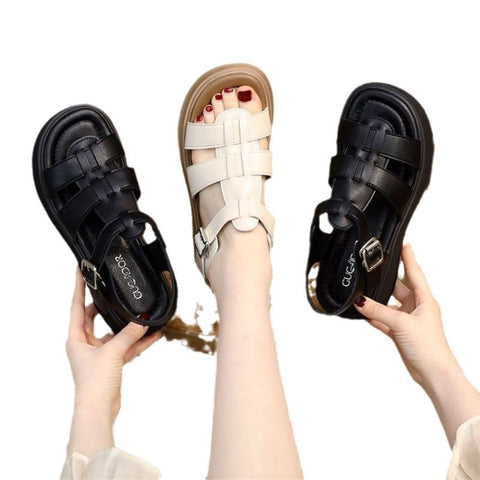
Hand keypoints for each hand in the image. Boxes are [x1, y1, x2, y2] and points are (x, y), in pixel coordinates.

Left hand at [67, 269, 161, 419]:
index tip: (80, 271)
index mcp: (76, 338)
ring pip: (115, 333)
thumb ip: (129, 335)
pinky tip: (154, 336)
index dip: (79, 288)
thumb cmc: (94, 382)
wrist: (99, 410)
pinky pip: (126, 347)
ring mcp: (99, 354)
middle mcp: (85, 344)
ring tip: (143, 314)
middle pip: (94, 317)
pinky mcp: (112, 363)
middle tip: (113, 290)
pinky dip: (138, 342)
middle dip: (106, 305)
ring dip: (128, 326)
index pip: (77, 307)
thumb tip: (143, 321)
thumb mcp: (112, 352)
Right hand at [355, 244, 479, 446]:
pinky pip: (383, 319)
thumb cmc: (430, 348)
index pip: (414, 273)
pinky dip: (374, 317)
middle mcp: (416, 307)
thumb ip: (379, 312)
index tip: (403, 243)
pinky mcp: (400, 332)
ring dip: (376, 302)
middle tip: (373, 267)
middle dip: (385, 280)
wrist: (433, 373)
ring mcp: (407, 320)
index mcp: (425, 300)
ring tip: (363, 293)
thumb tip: (360, 302)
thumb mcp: (402, 324)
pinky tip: (364, 314)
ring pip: (388, 304)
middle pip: (398, 287)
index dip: (408, 258)